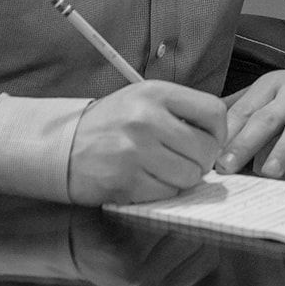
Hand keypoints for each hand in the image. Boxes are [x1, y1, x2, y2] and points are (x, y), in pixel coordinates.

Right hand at [67, 81, 227, 205]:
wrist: (64, 145)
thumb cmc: (111, 123)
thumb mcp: (143, 99)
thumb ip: (180, 111)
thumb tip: (220, 137)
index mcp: (156, 92)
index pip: (214, 112)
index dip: (219, 132)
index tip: (208, 140)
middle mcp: (147, 118)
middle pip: (206, 149)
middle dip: (201, 161)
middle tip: (185, 160)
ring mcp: (135, 150)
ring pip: (190, 176)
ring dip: (182, 178)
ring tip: (163, 169)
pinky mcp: (126, 180)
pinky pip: (167, 193)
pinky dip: (162, 191)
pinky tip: (146, 179)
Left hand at [218, 59, 284, 178]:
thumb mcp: (273, 91)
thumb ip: (242, 107)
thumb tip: (200, 124)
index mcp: (272, 87)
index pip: (244, 110)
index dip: (225, 135)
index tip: (206, 157)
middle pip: (267, 117)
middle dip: (244, 142)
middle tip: (225, 167)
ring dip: (283, 148)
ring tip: (267, 172)